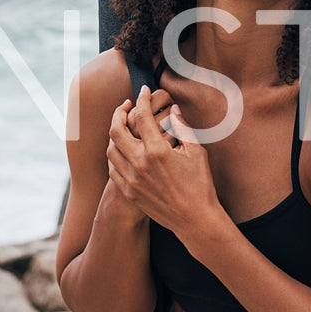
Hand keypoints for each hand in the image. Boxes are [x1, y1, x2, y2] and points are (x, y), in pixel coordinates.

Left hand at [107, 86, 218, 232]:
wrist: (195, 219)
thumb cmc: (200, 185)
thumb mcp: (196, 152)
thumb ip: (183, 128)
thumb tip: (174, 110)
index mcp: (157, 150)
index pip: (142, 116)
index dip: (142, 99)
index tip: (143, 91)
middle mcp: (140, 163)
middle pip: (116, 130)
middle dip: (118, 113)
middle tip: (125, 106)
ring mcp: (131, 179)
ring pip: (110, 150)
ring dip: (114, 134)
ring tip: (122, 127)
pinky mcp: (129, 192)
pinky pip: (113, 169)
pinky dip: (114, 155)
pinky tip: (122, 150)